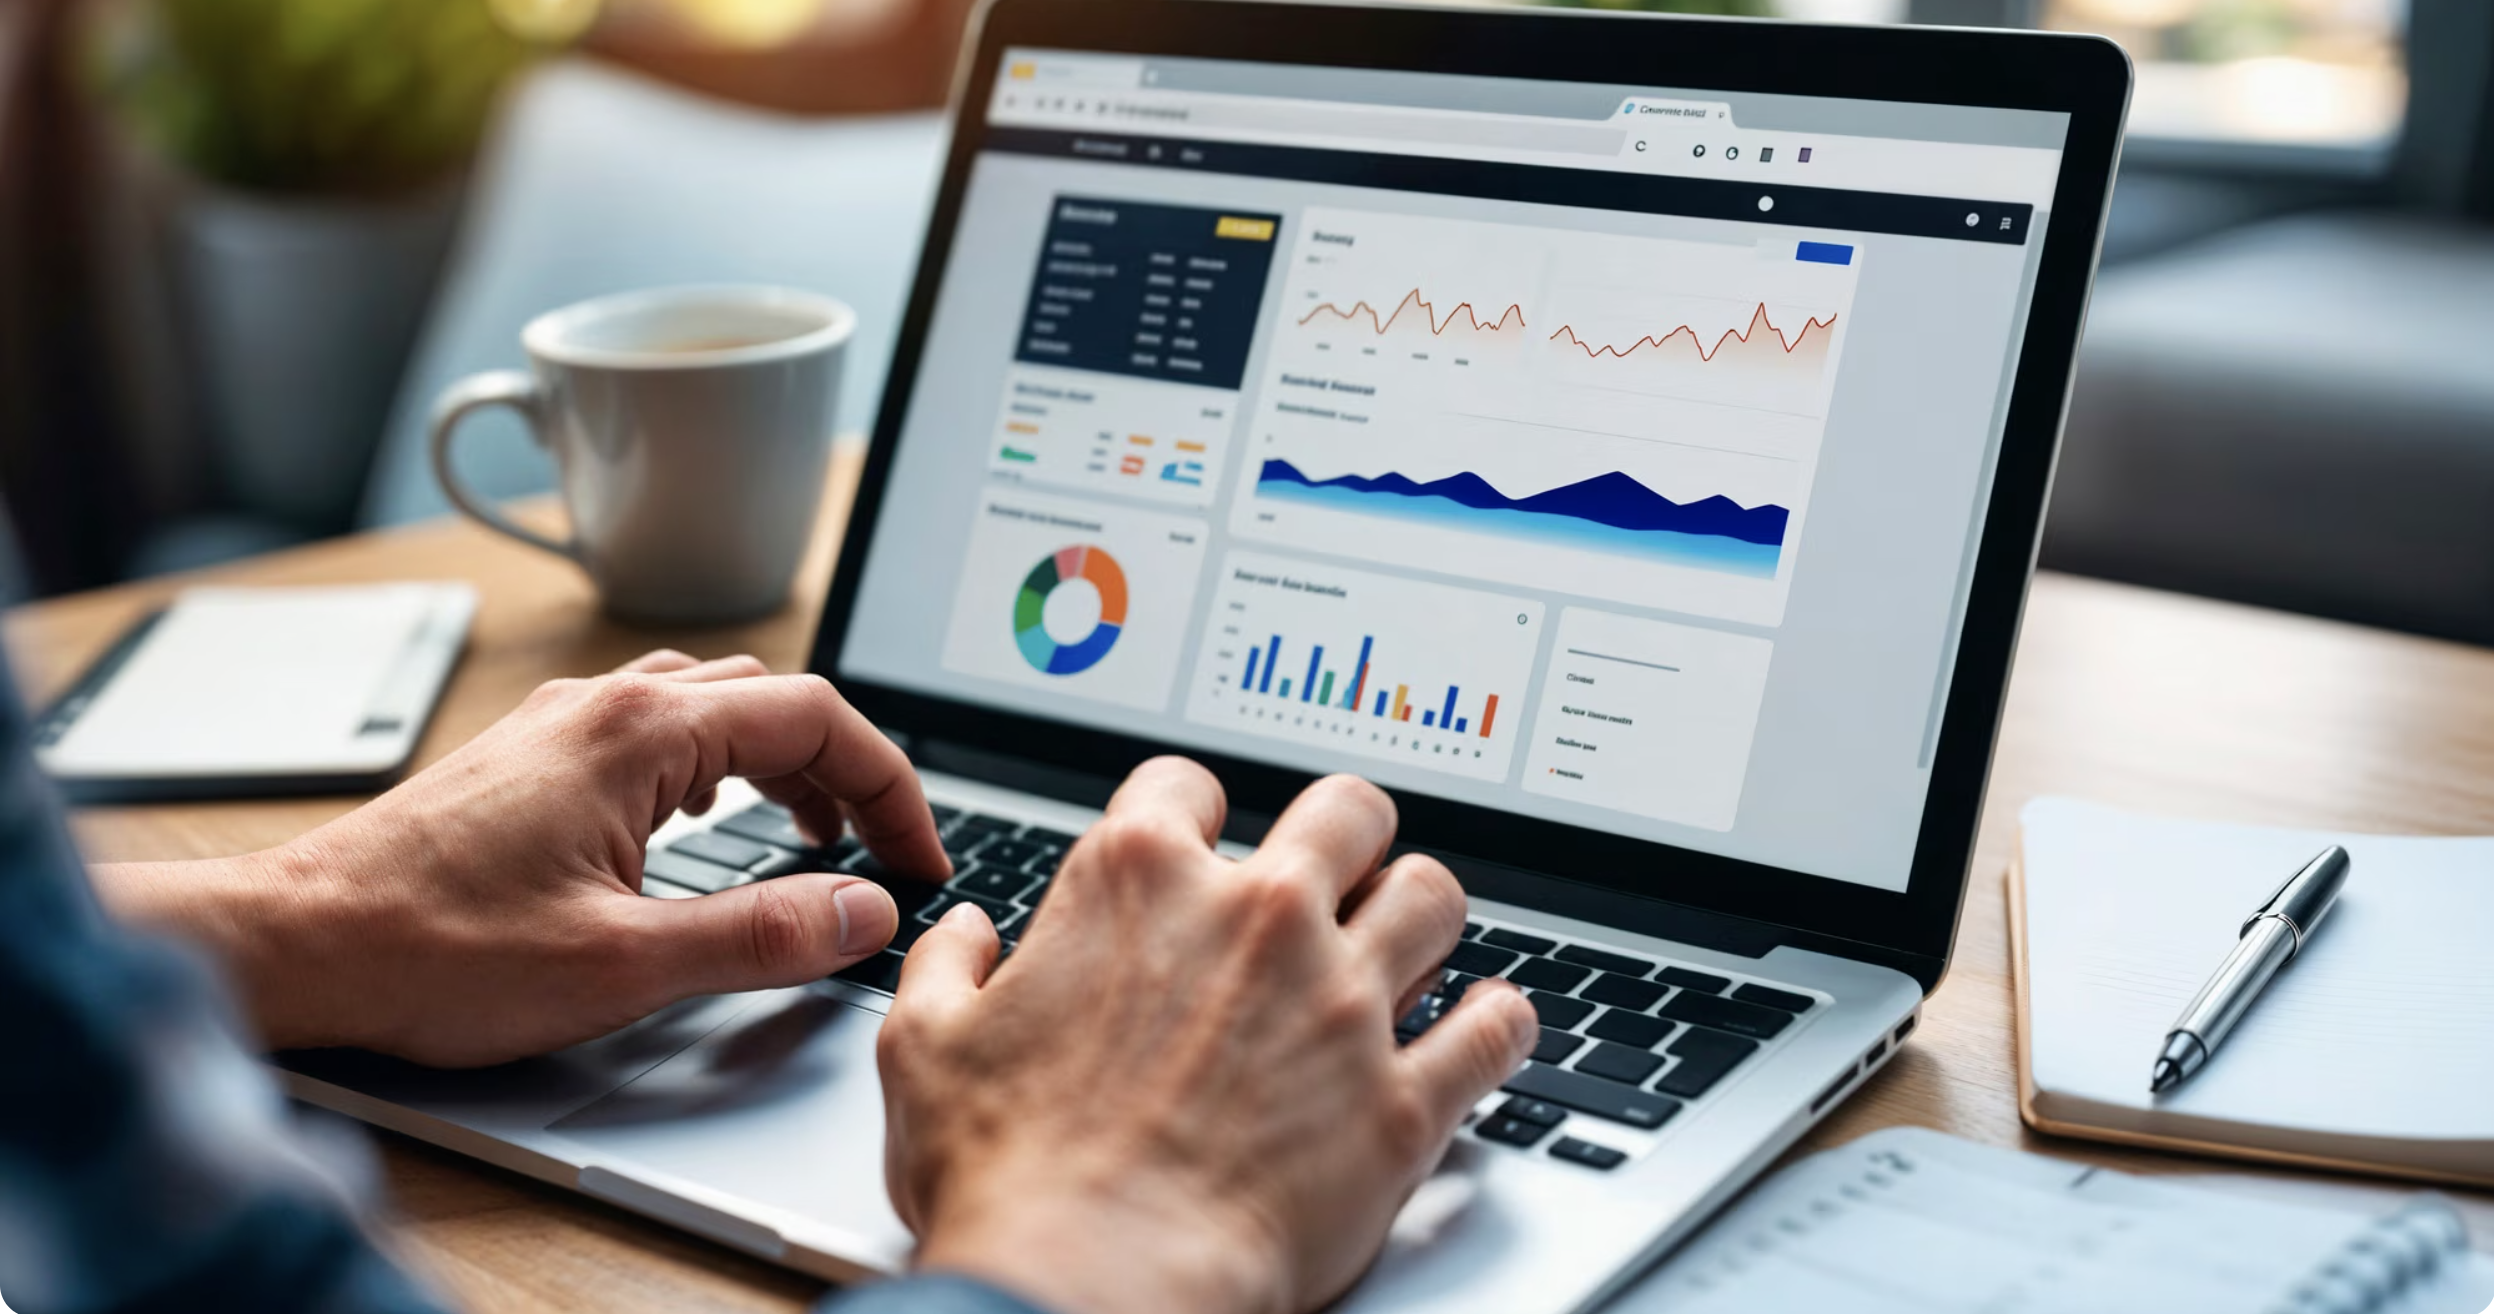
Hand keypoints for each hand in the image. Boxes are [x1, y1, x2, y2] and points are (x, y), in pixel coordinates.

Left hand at [89, 651, 949, 1065]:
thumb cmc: (434, 951)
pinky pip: (656, 730)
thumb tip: (862, 914)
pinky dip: (717, 768)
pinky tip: (706, 824)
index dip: (891, 787)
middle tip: (878, 851)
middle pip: (771, 700)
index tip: (918, 855)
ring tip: (812, 834)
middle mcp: (606, 706)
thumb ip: (763, 936)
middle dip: (845, 770)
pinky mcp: (530, 757)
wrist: (299, 945)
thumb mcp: (626, 964)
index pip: (818, 718)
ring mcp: (563, 725)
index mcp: (644, 732)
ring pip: (713, 709)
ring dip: (781, 764)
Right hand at [878, 758, 1538, 1313]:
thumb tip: (965, 934)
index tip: (1196, 841)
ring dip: (1423, 914)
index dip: (1188, 812)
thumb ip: (947, 967)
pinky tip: (1486, 1025)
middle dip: (1344, 834)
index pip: (1185, 784)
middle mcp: (1255, 918)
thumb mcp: (925, 1047)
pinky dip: (1498, 1023)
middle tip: (1336, 870)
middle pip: (1347, 809)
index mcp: (1137, 885)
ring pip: (1436, 896)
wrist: (1089, 1286)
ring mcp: (1341, 1002)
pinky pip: (1495, 1029)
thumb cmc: (1009, 1177)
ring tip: (1409, 942)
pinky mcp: (1402, 1098)